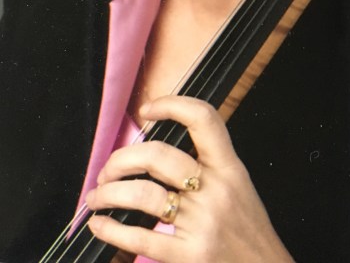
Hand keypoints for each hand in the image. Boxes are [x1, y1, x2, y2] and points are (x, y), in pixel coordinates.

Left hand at [86, 95, 293, 262]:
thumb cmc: (248, 229)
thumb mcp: (238, 185)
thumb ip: (207, 165)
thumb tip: (157, 151)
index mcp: (229, 168)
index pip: (203, 119)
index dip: (172, 105)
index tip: (148, 110)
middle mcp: (215, 191)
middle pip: (159, 156)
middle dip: (121, 160)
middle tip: (108, 169)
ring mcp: (202, 224)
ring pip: (143, 195)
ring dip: (109, 194)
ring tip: (97, 197)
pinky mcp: (189, 257)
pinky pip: (141, 238)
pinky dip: (112, 229)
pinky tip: (101, 224)